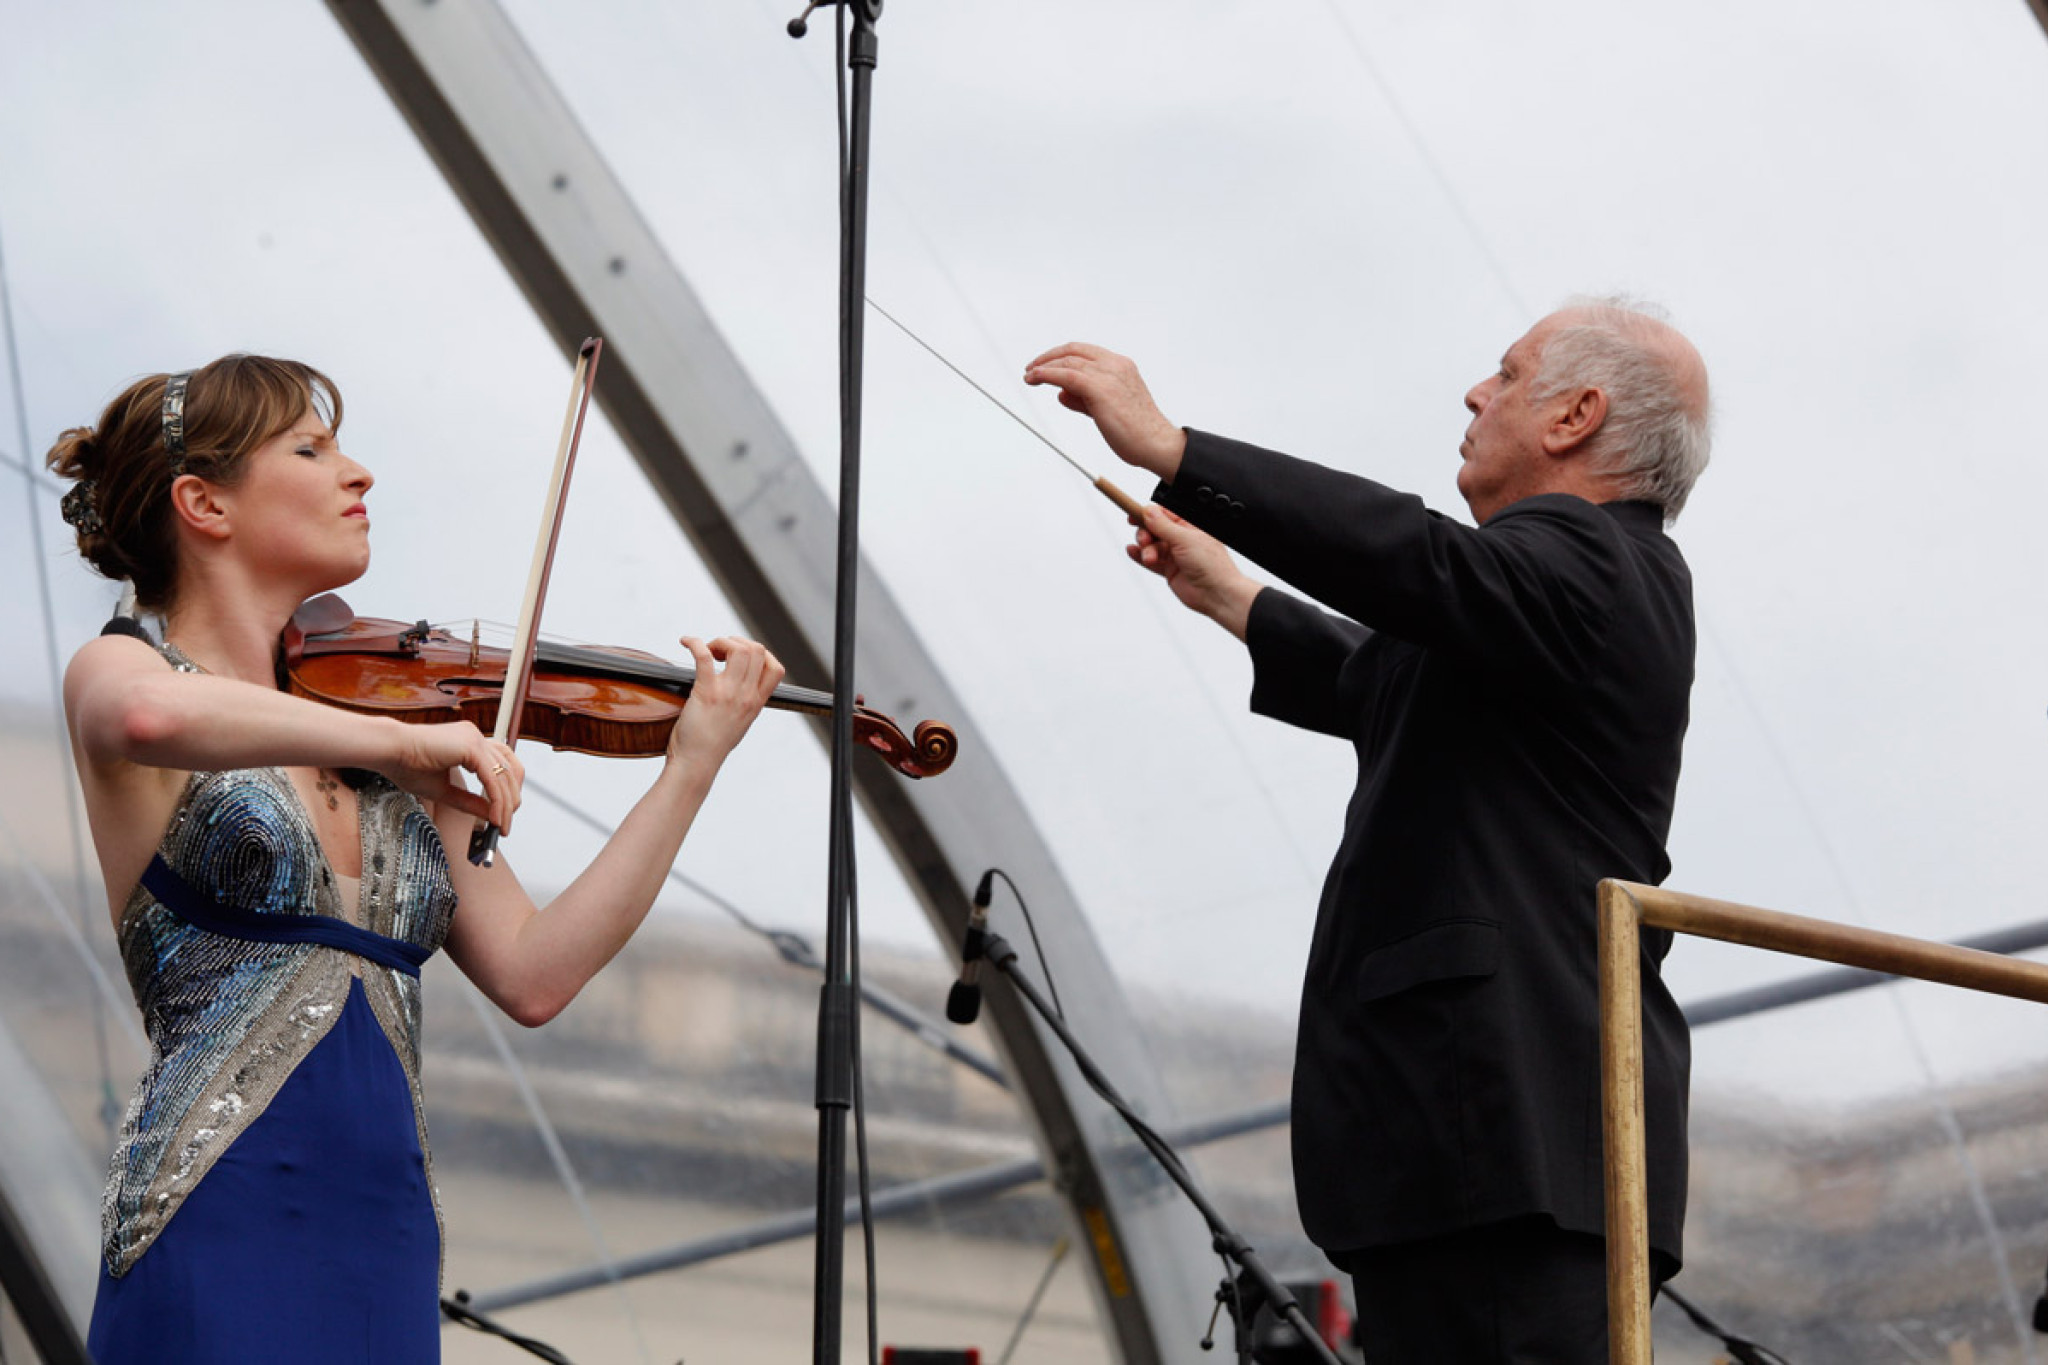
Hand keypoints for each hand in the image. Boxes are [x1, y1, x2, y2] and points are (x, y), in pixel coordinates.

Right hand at [380, 720, 522, 832]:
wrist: (388, 751)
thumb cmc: (406, 765)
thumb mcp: (444, 791)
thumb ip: (469, 802)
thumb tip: (492, 815)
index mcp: (470, 742)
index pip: (503, 765)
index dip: (507, 790)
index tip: (504, 814)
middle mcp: (476, 737)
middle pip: (510, 769)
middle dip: (511, 800)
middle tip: (505, 824)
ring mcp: (475, 739)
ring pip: (504, 775)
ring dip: (506, 804)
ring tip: (500, 825)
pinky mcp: (472, 746)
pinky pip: (492, 778)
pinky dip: (497, 800)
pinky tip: (494, 818)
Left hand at [670, 636, 784, 769]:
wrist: (696, 764)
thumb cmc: (710, 746)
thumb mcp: (739, 723)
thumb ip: (744, 704)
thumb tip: (737, 686)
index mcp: (756, 703)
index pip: (776, 668)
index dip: (761, 653)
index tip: (742, 657)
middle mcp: (746, 696)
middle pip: (757, 650)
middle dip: (737, 641)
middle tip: (720, 652)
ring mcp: (728, 693)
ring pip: (738, 648)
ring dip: (720, 641)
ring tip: (708, 650)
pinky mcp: (706, 692)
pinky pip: (704, 656)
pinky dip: (694, 642)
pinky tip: (686, 642)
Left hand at [1023, 342, 1186, 479]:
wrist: (1156, 444)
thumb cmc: (1136, 431)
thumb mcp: (1106, 409)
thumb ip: (1083, 399)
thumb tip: (1061, 392)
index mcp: (1121, 365)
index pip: (1084, 351)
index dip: (1060, 355)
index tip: (1044, 365)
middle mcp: (1115, 365)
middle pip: (1073, 351)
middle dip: (1048, 358)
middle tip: (1031, 369)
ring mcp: (1109, 375)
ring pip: (1067, 362)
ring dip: (1043, 367)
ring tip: (1029, 376)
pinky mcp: (1101, 389)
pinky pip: (1067, 375)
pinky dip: (1047, 374)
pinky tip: (1036, 378)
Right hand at [1128, 506, 1260, 640]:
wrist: (1216, 593)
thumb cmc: (1212, 565)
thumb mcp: (1185, 539)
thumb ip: (1163, 526)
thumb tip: (1148, 511)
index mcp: (1189, 525)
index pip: (1164, 514)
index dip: (1148, 514)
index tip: (1133, 515)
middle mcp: (1182, 538)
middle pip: (1154, 529)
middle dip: (1145, 533)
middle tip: (1144, 540)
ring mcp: (1175, 554)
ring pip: (1152, 545)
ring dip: (1146, 549)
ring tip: (1150, 557)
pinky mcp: (1169, 569)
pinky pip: (1150, 560)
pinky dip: (1140, 556)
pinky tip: (1133, 552)